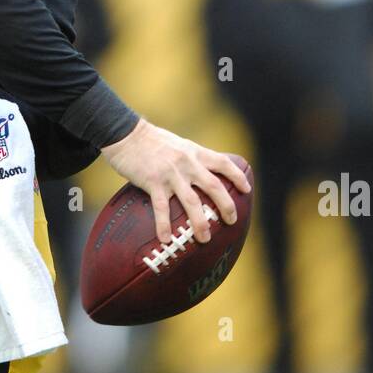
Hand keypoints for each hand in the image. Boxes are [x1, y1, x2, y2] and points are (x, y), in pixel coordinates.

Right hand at [100, 117, 250, 244]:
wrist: (126, 134)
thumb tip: (202, 172)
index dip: (237, 176)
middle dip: (226, 205)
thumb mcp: (178, 144)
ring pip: (192, 201)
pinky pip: (161, 208)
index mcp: (194, 152)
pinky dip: (164, 225)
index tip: (246, 189)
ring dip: (200, 222)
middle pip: (214, 186)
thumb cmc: (150, 140)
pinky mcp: (153, 182)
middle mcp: (187, 163)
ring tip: (205, 239)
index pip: (223, 163)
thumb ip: (190, 157)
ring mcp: (171, 174)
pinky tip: (166, 239)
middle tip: (232, 221)